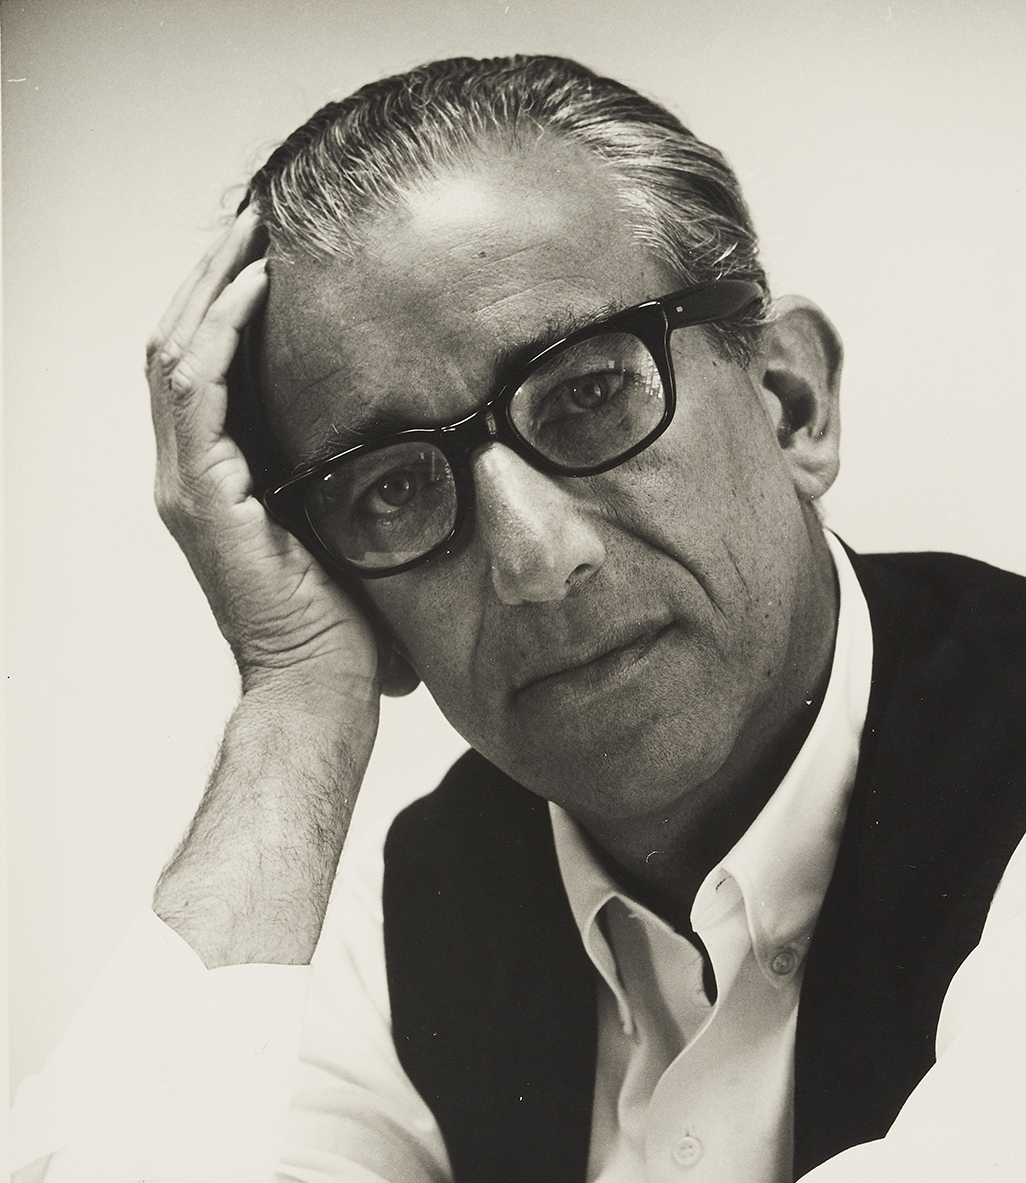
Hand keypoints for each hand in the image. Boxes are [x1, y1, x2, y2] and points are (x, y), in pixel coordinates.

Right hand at [146, 207, 380, 705]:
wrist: (320, 685)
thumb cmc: (343, 623)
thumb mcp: (344, 526)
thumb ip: (345, 472)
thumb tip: (405, 427)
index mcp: (217, 479)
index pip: (204, 366)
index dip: (225, 302)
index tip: (270, 249)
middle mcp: (189, 475)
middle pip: (178, 342)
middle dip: (212, 272)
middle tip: (254, 212)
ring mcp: (188, 484)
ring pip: (177, 350)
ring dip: (214, 281)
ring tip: (254, 225)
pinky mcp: (202, 495)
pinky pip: (198, 386)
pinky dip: (224, 328)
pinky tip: (259, 282)